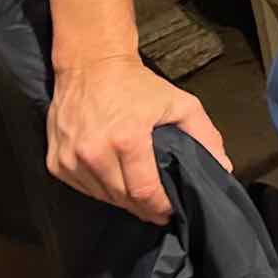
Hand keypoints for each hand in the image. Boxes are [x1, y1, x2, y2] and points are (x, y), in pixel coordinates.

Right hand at [46, 54, 231, 223]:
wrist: (91, 66)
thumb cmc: (137, 85)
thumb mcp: (181, 103)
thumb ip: (205, 136)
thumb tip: (222, 168)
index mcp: (126, 139)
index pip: (145, 192)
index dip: (161, 206)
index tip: (171, 211)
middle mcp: (94, 152)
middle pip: (123, 199)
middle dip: (144, 207)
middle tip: (158, 205)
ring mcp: (71, 159)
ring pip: (102, 197)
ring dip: (122, 200)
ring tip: (139, 193)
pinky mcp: (56, 162)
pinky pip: (83, 189)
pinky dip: (101, 189)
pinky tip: (115, 179)